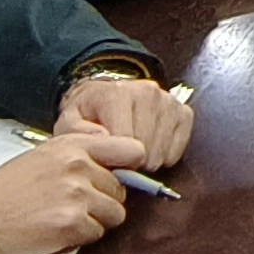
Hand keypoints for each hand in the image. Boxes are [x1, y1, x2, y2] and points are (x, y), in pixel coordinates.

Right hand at [0, 134, 139, 253]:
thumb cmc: (4, 192)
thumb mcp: (41, 158)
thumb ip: (79, 158)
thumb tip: (119, 168)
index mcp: (72, 145)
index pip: (130, 149)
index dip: (130, 167)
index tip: (121, 176)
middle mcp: (78, 166)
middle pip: (121, 190)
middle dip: (102, 201)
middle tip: (69, 206)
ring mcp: (76, 195)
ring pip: (114, 214)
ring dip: (94, 221)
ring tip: (61, 218)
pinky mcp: (72, 224)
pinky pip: (97, 234)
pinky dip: (80, 238)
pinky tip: (54, 231)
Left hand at [55, 74, 195, 169]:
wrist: (107, 96)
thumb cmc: (88, 114)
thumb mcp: (69, 122)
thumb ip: (77, 132)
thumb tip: (104, 138)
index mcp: (118, 93)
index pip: (126, 141)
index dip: (115, 158)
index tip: (108, 158)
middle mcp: (148, 92)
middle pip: (146, 149)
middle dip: (132, 162)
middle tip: (120, 157)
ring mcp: (169, 101)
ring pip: (162, 152)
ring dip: (148, 160)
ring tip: (133, 152)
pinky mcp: (183, 112)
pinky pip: (178, 149)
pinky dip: (165, 155)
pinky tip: (151, 147)